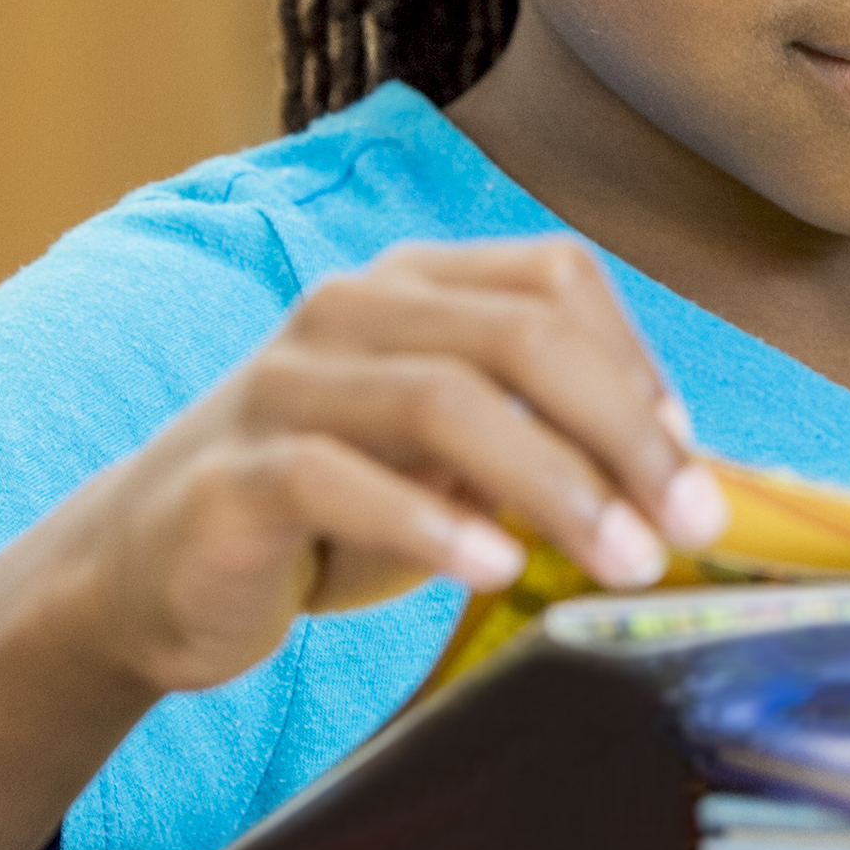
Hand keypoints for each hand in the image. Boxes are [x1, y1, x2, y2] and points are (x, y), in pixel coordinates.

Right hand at [40, 236, 726, 695]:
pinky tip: (496, 570)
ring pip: (443, 399)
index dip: (639, 366)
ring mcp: (283, 383)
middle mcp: (351, 309)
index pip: (557, 279)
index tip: (693, 466)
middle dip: (624, 434)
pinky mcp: (230, 472)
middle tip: (690, 527)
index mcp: (418, 284)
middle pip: (520, 334)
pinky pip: (337, 478)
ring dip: (555, 484)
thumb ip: (552, 448)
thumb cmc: (338, 509)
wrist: (153, 569)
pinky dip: (431, 524)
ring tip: (622, 560)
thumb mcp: (459, 466)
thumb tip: (696, 481)